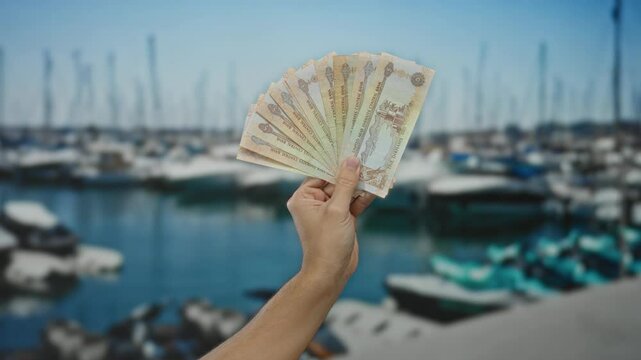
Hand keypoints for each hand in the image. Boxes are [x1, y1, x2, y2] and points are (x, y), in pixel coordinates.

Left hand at [286, 156, 374, 285]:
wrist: (331, 273)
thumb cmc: (328, 243)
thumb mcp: (338, 210)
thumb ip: (346, 184)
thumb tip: (352, 160)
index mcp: (303, 197)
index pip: (322, 173)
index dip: (338, 163)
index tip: (353, 148)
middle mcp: (314, 202)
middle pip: (336, 180)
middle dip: (354, 173)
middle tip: (371, 157)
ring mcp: (329, 210)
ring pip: (347, 191)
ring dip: (363, 185)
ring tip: (380, 171)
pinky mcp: (342, 218)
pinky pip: (353, 202)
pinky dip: (365, 197)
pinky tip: (379, 188)